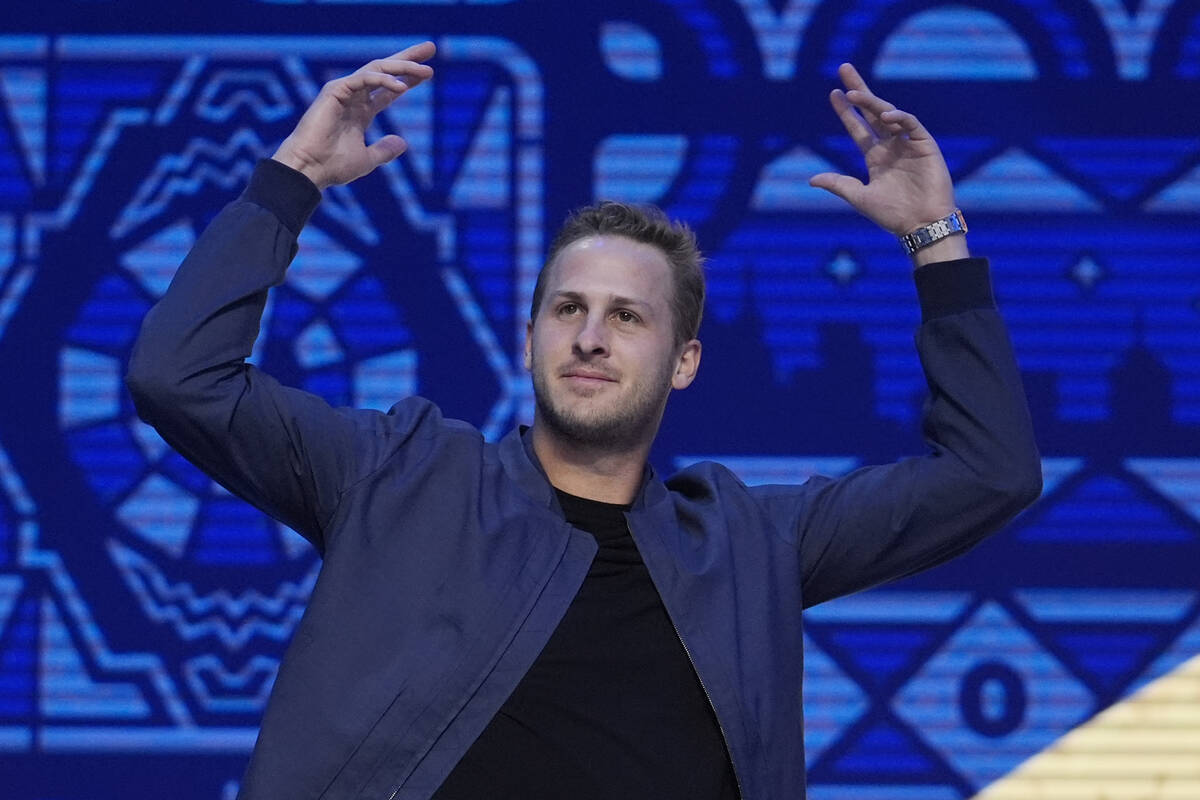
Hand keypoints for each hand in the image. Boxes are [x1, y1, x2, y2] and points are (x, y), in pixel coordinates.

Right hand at [272, 42, 435, 190]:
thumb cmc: (332, 166)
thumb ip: (384, 150)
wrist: (309, 169)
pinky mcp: (335, 91)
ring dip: (402, 67)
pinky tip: (402, 87)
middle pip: (385, 71)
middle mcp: (354, 98)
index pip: (388, 89)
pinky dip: (383, 80)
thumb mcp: (367, 159)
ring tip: (426, 70)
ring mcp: (344, 91)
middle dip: (407, 60)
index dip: (408, 79)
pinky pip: (363, 79)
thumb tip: (403, 142)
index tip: (428, 71)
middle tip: (430, 48)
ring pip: (377, 69)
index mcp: (360, 112)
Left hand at [809, 63, 957, 238]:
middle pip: (872, 112)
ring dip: (872, 103)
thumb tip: (812, 179)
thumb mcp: (860, 197)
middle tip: (844, 68)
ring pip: (890, 114)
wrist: (921, 225)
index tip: (833, 94)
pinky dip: (900, 118)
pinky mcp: (926, 145)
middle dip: (859, 91)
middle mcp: (891, 146)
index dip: (845, 112)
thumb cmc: (892, 215)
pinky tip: (886, 115)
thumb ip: (838, 184)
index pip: (858, 127)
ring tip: (854, 94)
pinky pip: (912, 125)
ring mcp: (909, 144)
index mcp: (875, 157)